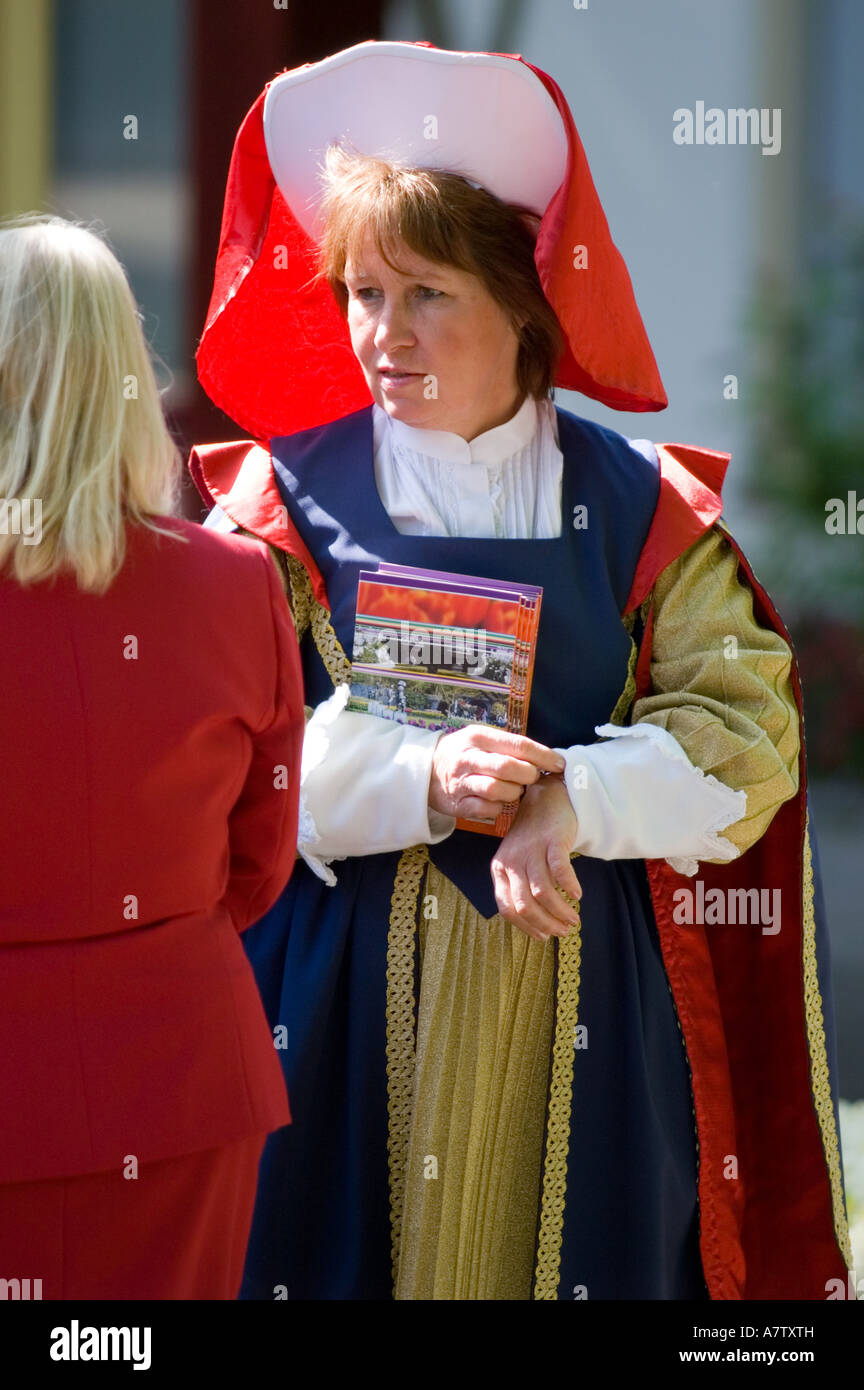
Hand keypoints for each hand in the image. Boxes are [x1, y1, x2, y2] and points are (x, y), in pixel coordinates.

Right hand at [429, 726, 565, 821]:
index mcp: (478, 737)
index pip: (517, 744)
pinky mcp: (458, 804)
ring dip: (514, 792)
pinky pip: (487, 809)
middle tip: (533, 778)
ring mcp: (461, 783)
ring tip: (515, 790)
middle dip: (528, 775)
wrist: (425, 771)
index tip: (559, 763)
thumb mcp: (480, 739)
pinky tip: (499, 801)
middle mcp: (468, 758)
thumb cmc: (463, 753)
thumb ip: (508, 746)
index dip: (542, 755)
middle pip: (508, 767)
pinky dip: (498, 807)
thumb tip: (544, 756)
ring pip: (497, 789)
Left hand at [491, 777, 581, 941]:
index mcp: (500, 869)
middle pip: (524, 905)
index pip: (507, 908)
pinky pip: (559, 869)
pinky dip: (569, 886)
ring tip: (573, 919)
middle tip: (563, 931)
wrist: (546, 800)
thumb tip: (535, 924)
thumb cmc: (533, 839)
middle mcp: (511, 861)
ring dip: (560, 911)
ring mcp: (531, 850)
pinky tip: (578, 895)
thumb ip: (520, 887)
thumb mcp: (518, 863)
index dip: (526, 927)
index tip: (544, 936)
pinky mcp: (551, 840)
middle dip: (546, 924)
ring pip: (542, 892)